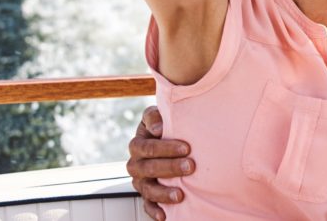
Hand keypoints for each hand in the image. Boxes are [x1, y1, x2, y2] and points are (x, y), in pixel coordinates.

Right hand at [127, 106, 194, 220]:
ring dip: (163, 193)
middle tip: (191, 167)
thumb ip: (156, 117)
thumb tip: (158, 127)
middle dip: (170, 168)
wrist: (168, 139)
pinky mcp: (146, 194)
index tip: (187, 148)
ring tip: (180, 195)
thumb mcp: (159, 116)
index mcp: (138, 144)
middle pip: (148, 168)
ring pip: (147, 189)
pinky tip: (164, 216)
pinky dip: (153, 211)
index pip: (147, 147)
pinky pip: (146, 205)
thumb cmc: (165, 126)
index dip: (166, 148)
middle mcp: (135, 164)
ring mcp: (140, 181)